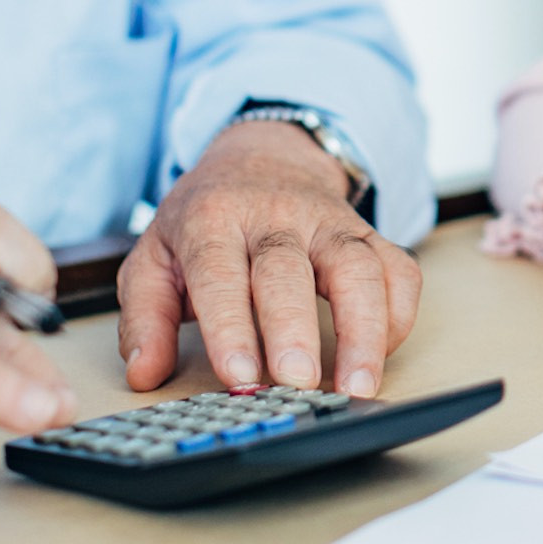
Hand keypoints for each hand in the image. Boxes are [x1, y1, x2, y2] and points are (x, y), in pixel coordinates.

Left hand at [117, 121, 419, 396]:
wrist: (263, 157)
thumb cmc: (207, 218)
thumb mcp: (155, 257)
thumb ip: (145, 317)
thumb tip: (144, 372)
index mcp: (213, 220)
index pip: (220, 273)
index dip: (231, 326)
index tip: (239, 375)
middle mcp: (275, 217)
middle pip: (289, 270)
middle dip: (295, 330)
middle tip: (297, 384)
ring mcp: (329, 223)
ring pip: (357, 267)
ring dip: (364, 329)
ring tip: (358, 386)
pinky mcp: (369, 233)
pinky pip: (398, 270)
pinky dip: (398, 315)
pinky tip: (381, 352)